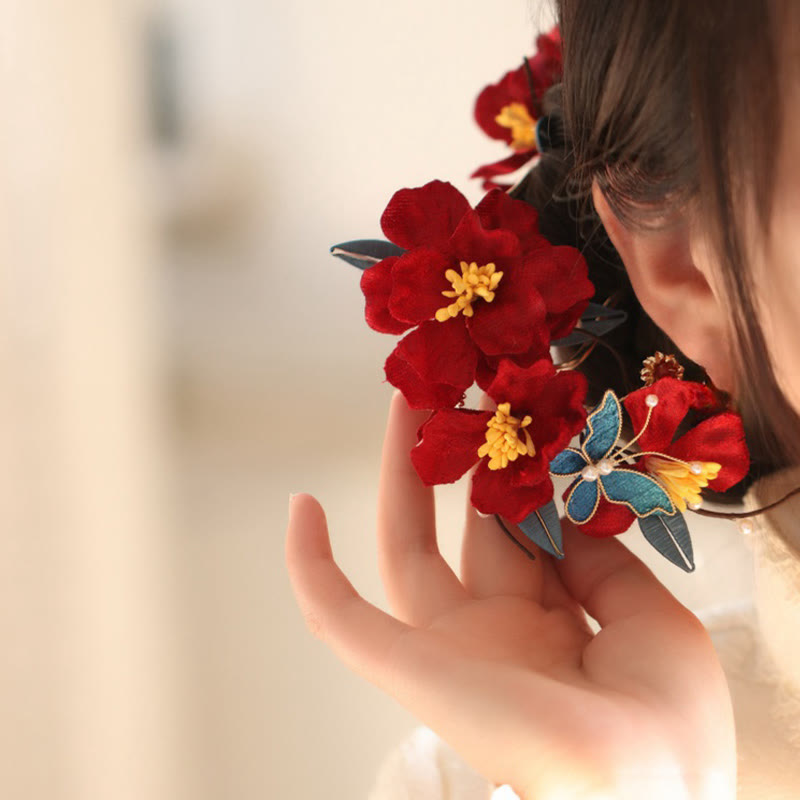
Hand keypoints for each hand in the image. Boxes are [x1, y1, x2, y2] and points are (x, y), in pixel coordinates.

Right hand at [285, 392, 735, 798]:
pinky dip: (310, 569)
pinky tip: (300, 507)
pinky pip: (339, 619)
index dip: (515, 476)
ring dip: (399, 475)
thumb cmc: (666, 718)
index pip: (519, 534)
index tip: (517, 419)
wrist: (654, 786)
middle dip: (456, 457)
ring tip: (405, 399)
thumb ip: (598, 559)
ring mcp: (449, 647)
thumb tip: (553, 506)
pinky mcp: (411, 667)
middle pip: (457, 526)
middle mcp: (494, 630)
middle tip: (456, 391)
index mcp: (549, 623)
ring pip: (401, 548)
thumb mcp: (648, 617)